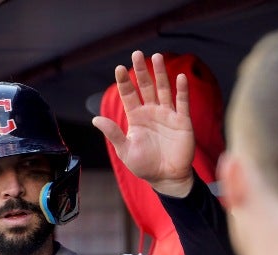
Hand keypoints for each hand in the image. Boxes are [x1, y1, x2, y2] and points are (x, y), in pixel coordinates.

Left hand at [92, 51, 194, 196]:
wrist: (166, 178)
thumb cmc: (144, 165)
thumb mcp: (125, 150)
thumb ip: (113, 133)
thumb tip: (95, 119)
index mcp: (136, 118)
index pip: (128, 95)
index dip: (124, 82)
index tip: (119, 68)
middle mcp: (151, 112)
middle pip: (145, 86)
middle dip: (141, 71)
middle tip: (137, 54)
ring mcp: (167, 114)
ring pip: (163, 89)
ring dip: (160, 74)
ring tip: (156, 57)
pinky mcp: (182, 121)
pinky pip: (182, 102)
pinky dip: (181, 90)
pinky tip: (179, 78)